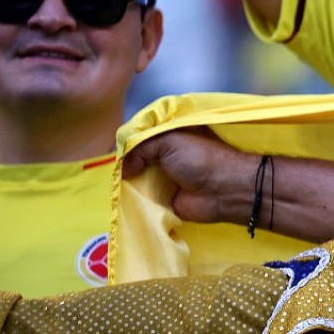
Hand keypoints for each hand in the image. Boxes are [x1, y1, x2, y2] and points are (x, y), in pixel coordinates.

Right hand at [122, 127, 258, 224]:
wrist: (223, 191)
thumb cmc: (201, 159)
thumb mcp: (168, 140)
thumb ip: (140, 146)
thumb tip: (124, 167)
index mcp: (169, 135)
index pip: (139, 135)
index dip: (126, 141)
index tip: (114, 148)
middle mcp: (164, 154)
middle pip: (133, 157)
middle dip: (122, 162)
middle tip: (110, 168)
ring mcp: (162, 177)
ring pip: (133, 177)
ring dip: (124, 181)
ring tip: (112, 183)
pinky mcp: (161, 199)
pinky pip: (140, 198)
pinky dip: (131, 198)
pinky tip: (119, 198)